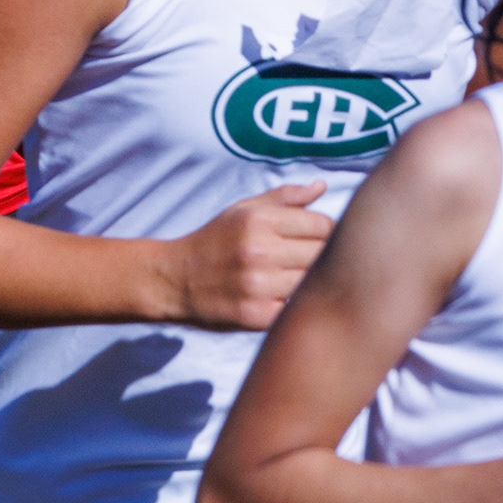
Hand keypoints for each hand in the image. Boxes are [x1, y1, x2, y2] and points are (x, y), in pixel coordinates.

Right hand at [155, 182, 331, 329]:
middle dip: (322, 256)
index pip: (322, 225)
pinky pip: (295, 308)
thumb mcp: (244, 209)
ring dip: (309, 280)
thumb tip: (322, 186)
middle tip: (307, 259)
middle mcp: (260, 252)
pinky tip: (281, 296)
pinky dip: (293, 303)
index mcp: (259, 221)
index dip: (327, 231)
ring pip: (312, 282)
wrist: (176, 279)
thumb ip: (285, 197)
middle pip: (322, 254)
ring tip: (294, 276)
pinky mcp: (256, 316)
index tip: (319, 238)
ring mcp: (258, 286)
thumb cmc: (215, 241)